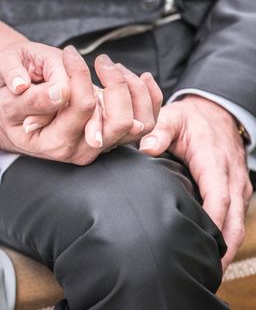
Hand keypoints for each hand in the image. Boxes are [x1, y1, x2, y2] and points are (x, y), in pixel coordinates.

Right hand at [0, 46, 161, 164]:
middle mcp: (83, 151)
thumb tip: (61, 91)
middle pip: (120, 121)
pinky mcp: (110, 137)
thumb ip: (33, 99)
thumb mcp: (9, 104)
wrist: (14, 124)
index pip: (83, 107)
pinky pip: (143, 122)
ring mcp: (100, 147)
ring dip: (134, 90)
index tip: (70, 52)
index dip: (80, 75)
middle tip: (100, 60)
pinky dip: (147, 98)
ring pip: (139, 123)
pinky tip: (138, 76)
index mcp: (57, 144)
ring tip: (113, 66)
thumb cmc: (10, 112)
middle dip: (115, 84)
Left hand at [140, 95, 252, 269]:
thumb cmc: (191, 119)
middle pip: (234, 220)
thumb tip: (147, 148)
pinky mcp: (236, 190)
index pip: (218, 199)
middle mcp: (231, 178)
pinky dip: (228, 235)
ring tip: (208, 269)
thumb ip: (160, 132)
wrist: (215, 112)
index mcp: (215, 163)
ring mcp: (238, 185)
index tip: (201, 244)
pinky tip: (212, 250)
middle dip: (224, 248)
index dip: (212, 223)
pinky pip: (236, 217)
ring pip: (238, 223)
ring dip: (227, 246)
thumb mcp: (173, 118)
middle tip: (206, 272)